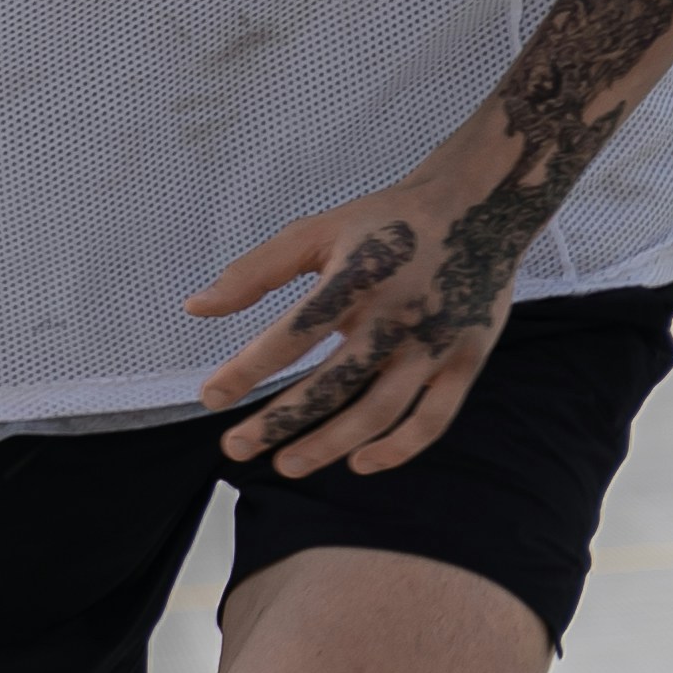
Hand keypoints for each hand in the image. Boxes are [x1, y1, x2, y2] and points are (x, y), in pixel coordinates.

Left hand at [190, 146, 521, 474]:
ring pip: (379, 411)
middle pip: (333, 384)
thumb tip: (194, 308)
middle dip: (279, 422)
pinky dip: (398, 449)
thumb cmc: (382, 223)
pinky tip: (358, 463)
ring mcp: (436, 341)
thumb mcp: (316, 231)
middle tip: (235, 448)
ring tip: (286, 465)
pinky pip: (432, 419)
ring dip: (329, 445)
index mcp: (357, 277)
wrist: (477, 207)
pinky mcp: (466, 360)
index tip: (210, 398)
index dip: (249, 370)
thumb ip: (254, 271)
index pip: (294, 334)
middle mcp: (397, 314)